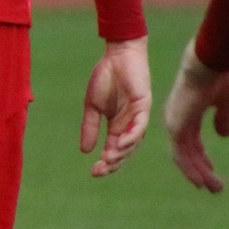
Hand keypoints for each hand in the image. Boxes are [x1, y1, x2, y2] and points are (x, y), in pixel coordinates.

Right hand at [82, 36, 151, 177]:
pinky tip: (120, 143)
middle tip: (100, 171)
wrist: (117, 56)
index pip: (112, 150)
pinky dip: (131, 136)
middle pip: (124, 151)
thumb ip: (90, 127)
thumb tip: (84, 151)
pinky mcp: (144, 106)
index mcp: (117, 125)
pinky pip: (139, 126)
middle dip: (113, 163)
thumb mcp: (92, 106)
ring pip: (133, 142)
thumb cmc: (105, 77)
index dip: (105, 162)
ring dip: (122, 153)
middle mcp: (130, 125)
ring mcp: (138, 117)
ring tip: (109, 160)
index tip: (93, 172)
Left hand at [163, 38, 228, 192]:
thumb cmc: (218, 76)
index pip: (191, 141)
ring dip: (198, 174)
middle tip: (213, 187)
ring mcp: (174, 123)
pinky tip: (202, 182)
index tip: (210, 170)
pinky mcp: (176, 126)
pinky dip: (191, 170)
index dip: (201, 157)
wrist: (209, 64)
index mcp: (187, 112)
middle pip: (186, 152)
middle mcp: (176, 119)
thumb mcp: (225, 102)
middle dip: (200, 170)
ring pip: (183, 157)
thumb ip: (222, 118)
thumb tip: (223, 135)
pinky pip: (181, 154)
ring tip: (213, 189)